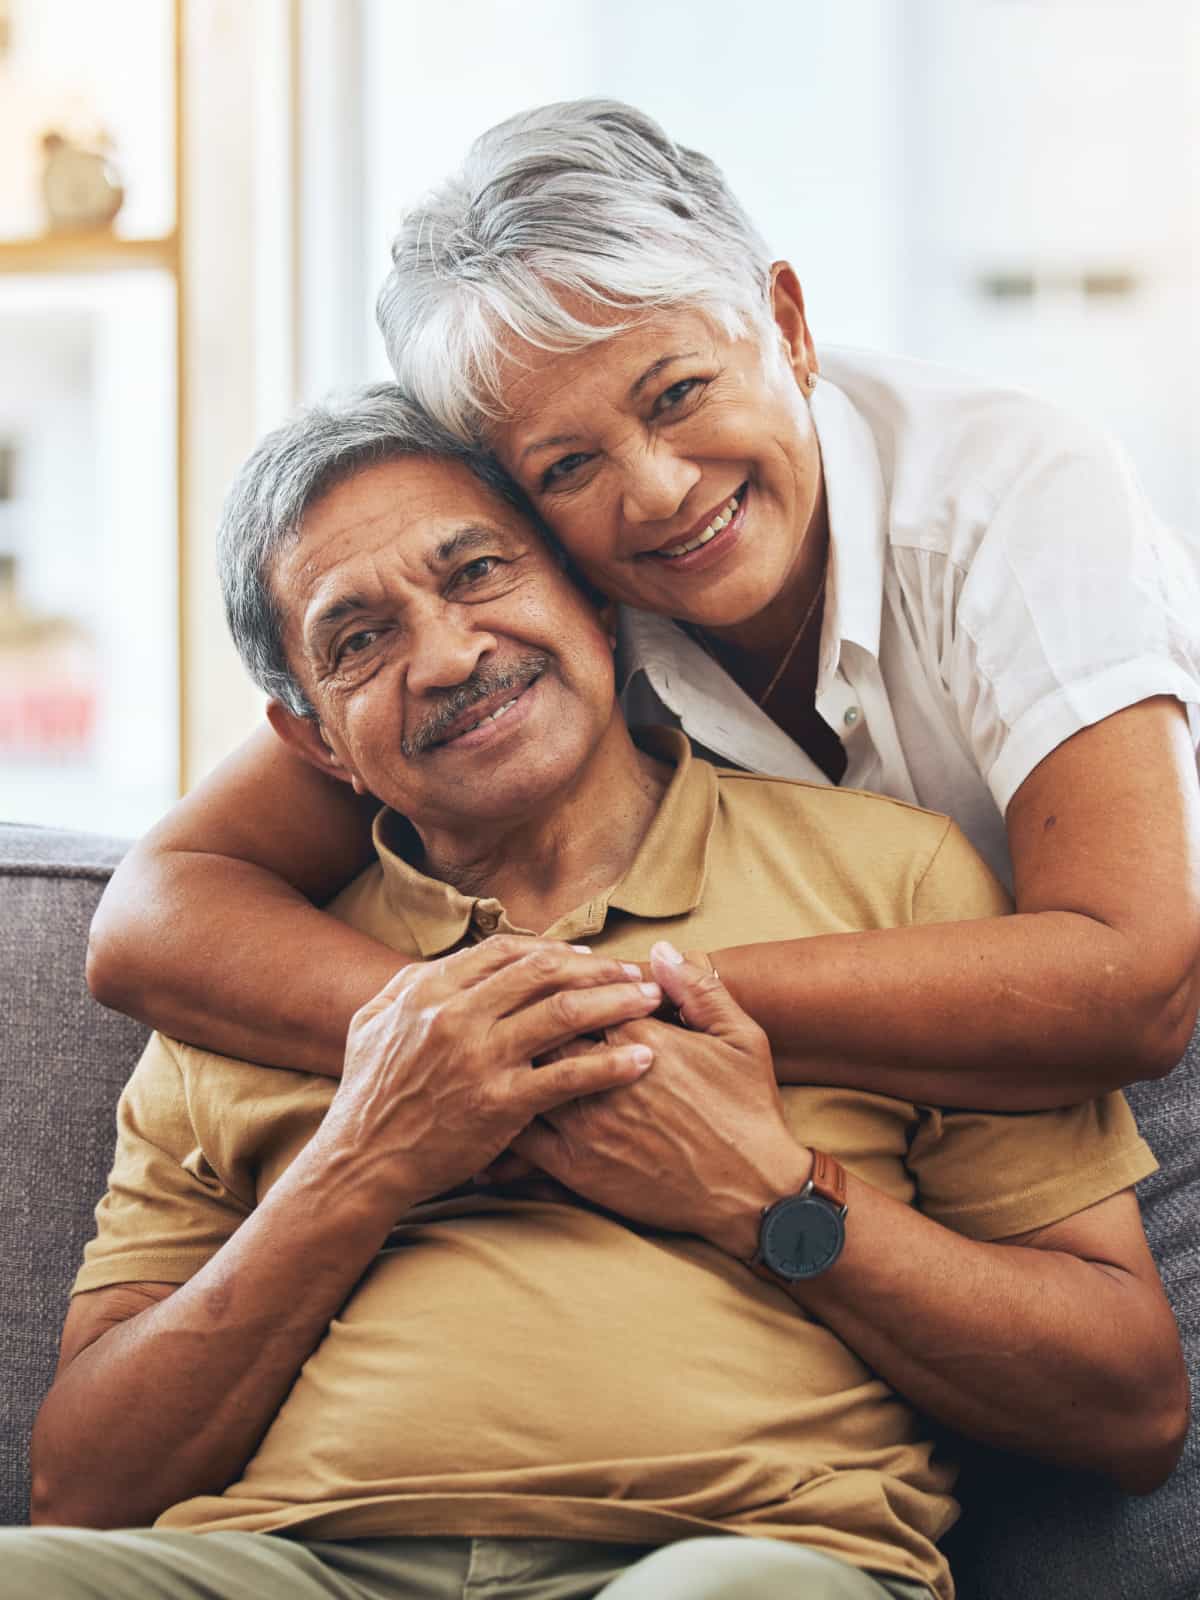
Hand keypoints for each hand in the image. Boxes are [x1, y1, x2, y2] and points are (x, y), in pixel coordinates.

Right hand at [314, 938, 662, 1213]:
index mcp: (430, 991)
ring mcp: (480, 1059)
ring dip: (617, 1002)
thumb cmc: (367, 1096)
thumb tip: (446, 960)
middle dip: (599, 968)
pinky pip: (568, 1076)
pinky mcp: (501, 1104)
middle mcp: (457, 1016)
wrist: (360, 1165)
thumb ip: (408, 984)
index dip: (555, 950)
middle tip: (637, 972)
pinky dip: (611, 1065)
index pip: (507, 952)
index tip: (588, 958)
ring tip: (652, 1001)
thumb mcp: (371, 1023)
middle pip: (545, 973)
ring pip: (566, 1014)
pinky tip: (643, 1060)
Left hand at [512, 943, 811, 1257]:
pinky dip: (502, 1117)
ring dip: (509, 1062)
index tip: (555, 984)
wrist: (751, 1192)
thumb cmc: (748, 1110)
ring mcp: (586, 1124)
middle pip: (541, 1030)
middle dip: (527, 1017)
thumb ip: (700, 988)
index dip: (562, 987)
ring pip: (524, 1077)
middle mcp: (605, 1078)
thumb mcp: (742, 1038)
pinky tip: (490, 1105)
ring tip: (494, 1051)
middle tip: (510, 1010)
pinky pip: (521, 1136)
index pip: (578, 994)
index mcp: (641, 1038)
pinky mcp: (576, 1168)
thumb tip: (659, 949)